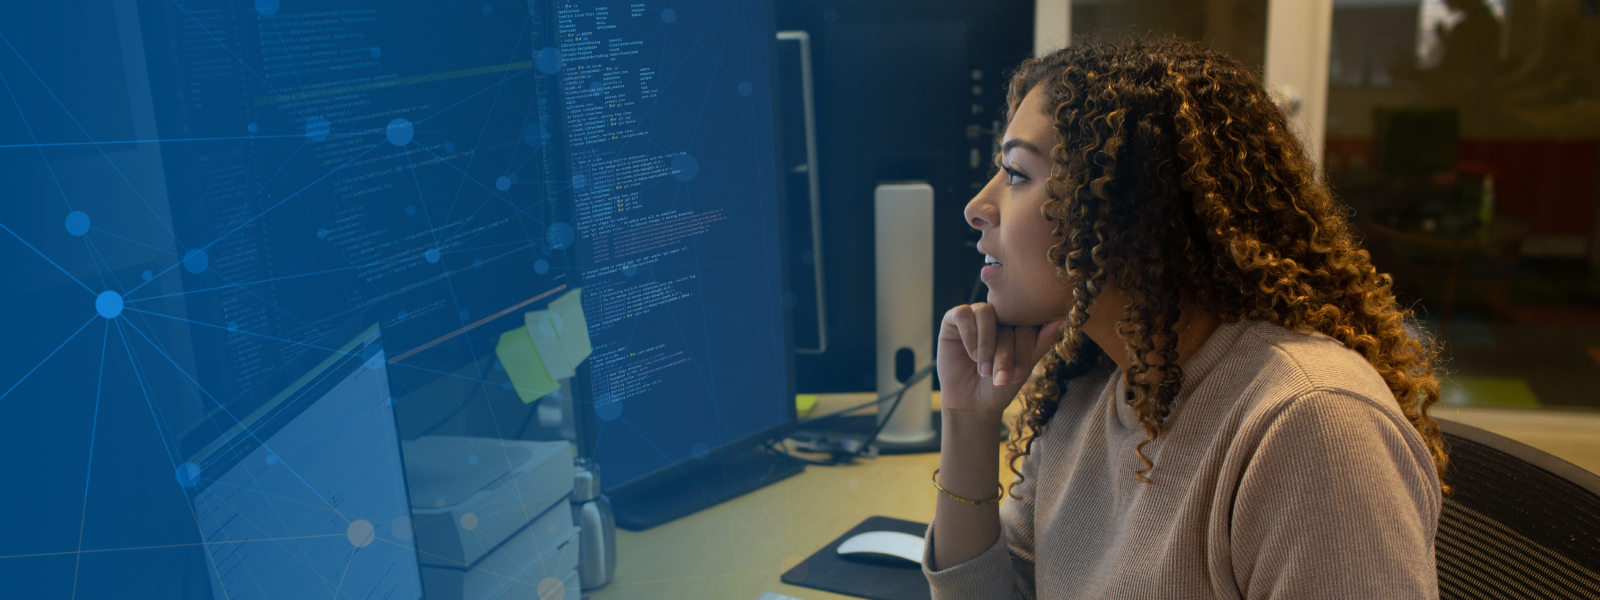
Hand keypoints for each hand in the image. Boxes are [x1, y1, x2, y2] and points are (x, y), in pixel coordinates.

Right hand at [936, 303, 1062, 417]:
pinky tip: (971, 355)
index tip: (1018, 375)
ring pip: (986, 312)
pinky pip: (962, 314)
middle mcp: (998, 315)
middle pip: (1007, 320)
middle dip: (1004, 353)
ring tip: (984, 370)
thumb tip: (1062, 320)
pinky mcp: (953, 321)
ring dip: (987, 344)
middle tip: (1001, 379)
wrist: (971, 405)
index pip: (1027, 322)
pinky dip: (969, 334)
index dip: (1024, 347)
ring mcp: (975, 316)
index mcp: (1018, 324)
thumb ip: (1040, 344)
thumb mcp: (1022, 369)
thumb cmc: (1000, 387)